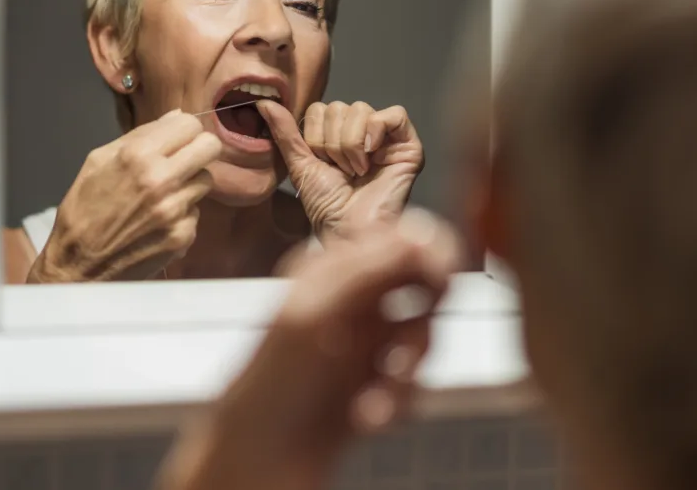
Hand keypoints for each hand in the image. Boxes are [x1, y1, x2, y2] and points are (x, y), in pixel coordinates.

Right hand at [27, 110, 222, 281]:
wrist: (78, 265)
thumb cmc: (83, 211)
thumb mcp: (98, 161)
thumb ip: (140, 135)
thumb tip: (176, 118)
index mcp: (137, 155)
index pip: (190, 124)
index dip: (184, 130)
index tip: (177, 139)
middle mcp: (161, 180)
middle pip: (210, 147)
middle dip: (198, 150)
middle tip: (183, 160)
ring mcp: (175, 210)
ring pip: (206, 180)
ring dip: (189, 183)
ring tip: (162, 194)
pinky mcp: (183, 235)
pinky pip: (195, 212)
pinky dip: (181, 214)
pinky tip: (157, 221)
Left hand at [156, 210, 460, 489]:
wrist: (256, 464)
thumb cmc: (270, 389)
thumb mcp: (316, 314)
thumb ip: (368, 268)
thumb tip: (419, 231)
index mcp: (328, 269)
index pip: (395, 236)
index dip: (428, 252)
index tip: (440, 280)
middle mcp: (349, 300)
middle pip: (420, 285)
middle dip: (424, 319)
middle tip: (405, 349)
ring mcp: (363, 343)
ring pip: (422, 336)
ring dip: (407, 369)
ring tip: (379, 395)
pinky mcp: (374, 383)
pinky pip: (415, 381)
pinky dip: (399, 401)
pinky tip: (369, 415)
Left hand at [257, 100, 424, 238]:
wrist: (348, 230)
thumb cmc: (327, 206)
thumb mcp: (300, 165)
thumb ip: (285, 133)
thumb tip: (265, 103)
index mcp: (338, 134)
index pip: (320, 108)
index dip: (315, 136)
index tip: (321, 164)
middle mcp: (363, 132)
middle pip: (340, 107)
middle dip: (332, 143)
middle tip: (341, 171)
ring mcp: (387, 138)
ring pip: (361, 109)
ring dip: (351, 144)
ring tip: (356, 171)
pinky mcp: (409, 145)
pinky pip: (394, 115)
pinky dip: (376, 132)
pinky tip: (371, 157)